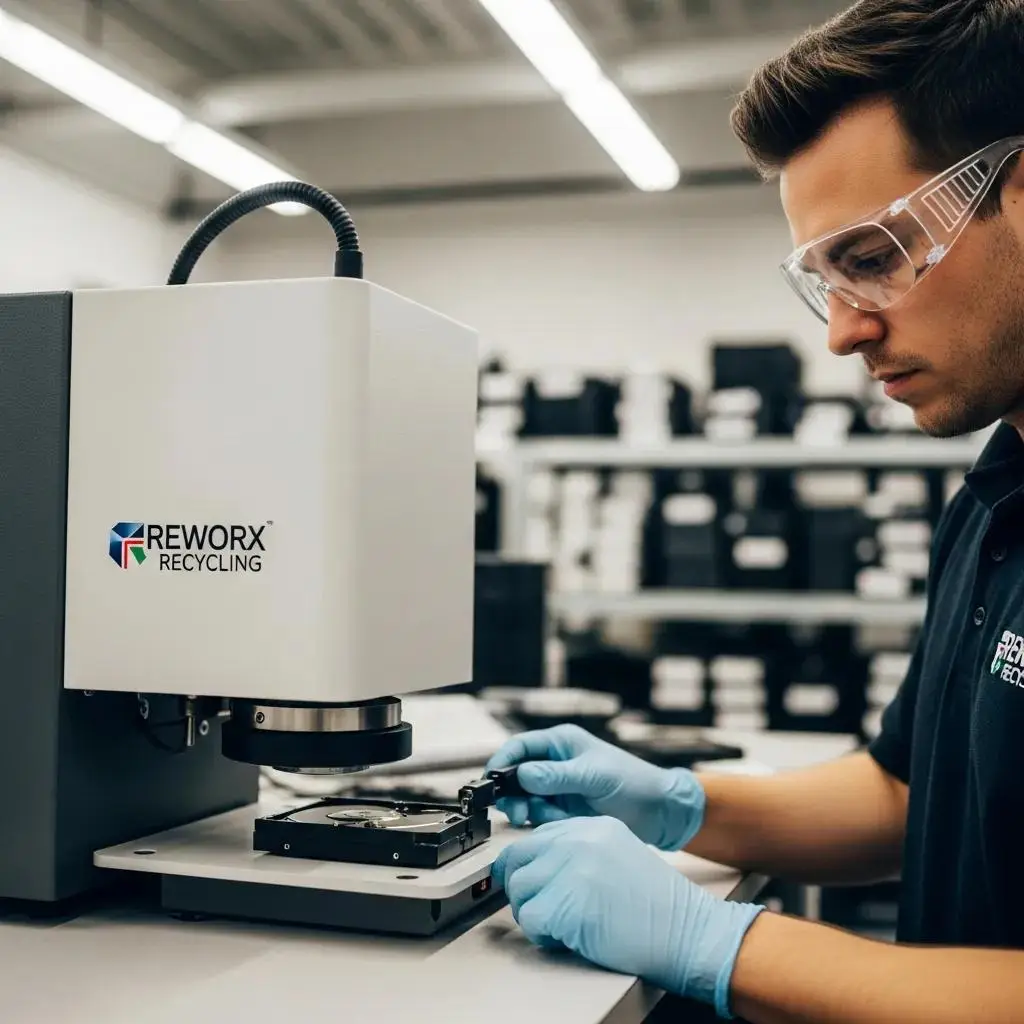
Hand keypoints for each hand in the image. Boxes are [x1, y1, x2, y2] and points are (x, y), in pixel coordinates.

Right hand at [486, 723, 704, 849]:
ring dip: (526, 809)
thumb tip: (522, 774)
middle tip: (516, 811)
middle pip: (516, 775)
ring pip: (525, 798)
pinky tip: (558, 823)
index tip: (491, 779)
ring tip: (536, 818)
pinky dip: (543, 821)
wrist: (658, 812)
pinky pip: (540, 815)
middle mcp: (555, 764)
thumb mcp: (593, 776)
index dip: (502, 761)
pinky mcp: (563, 810)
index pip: (520, 747)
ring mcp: (558, 788)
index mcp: (561, 743)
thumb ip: (557, 776)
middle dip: (512, 792)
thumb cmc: (632, 782)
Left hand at [493, 817, 762, 1018]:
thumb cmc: (658, 904)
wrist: (687, 930)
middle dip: (523, 889)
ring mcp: (572, 869)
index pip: (534, 838)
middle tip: (543, 910)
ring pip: (519, 891)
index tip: (528, 884)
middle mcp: (578, 840)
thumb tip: (537, 866)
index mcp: (590, 826)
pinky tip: (569, 936)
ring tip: (563, 924)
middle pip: (516, 860)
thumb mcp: (618, 853)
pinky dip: (543, 935)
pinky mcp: (567, 903)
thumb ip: (580, 851)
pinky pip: (530, 921)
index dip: (527, 866)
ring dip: (533, 914)